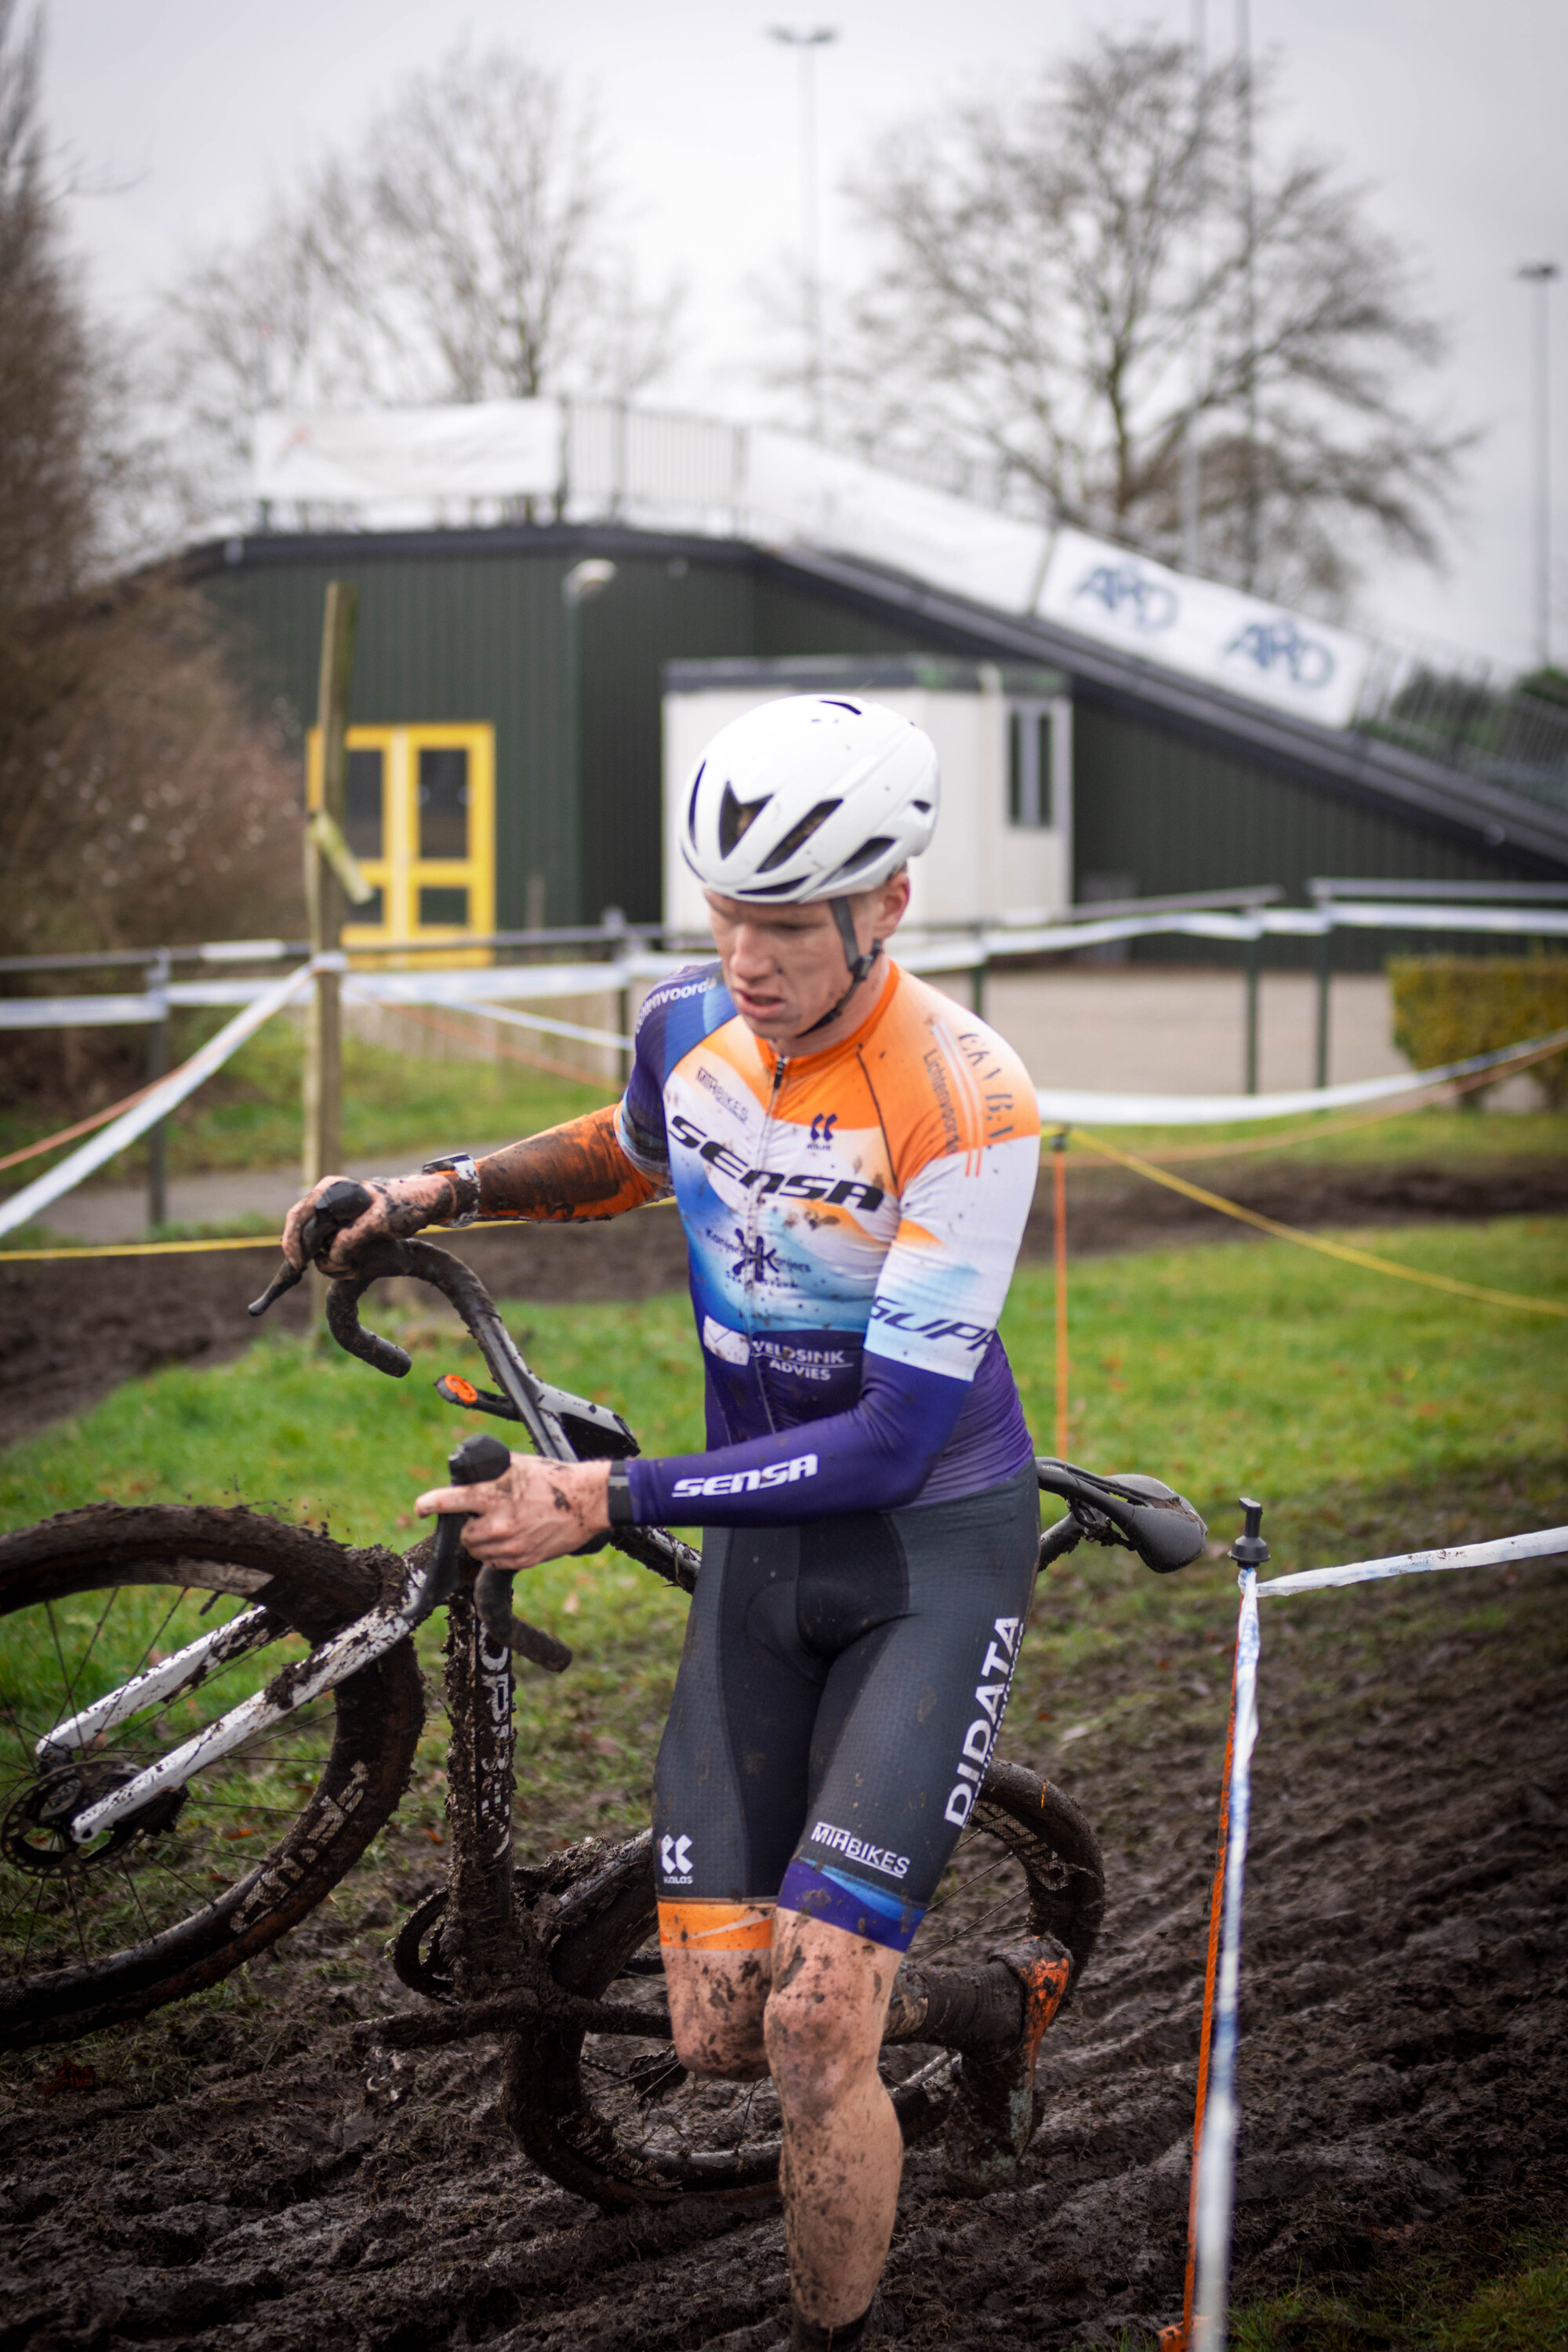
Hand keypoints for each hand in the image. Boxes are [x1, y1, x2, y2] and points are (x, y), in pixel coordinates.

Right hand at [281, 1170, 451, 1275]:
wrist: (422, 1201)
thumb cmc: (404, 1206)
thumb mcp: (381, 1222)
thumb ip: (354, 1237)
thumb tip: (333, 1256)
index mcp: (333, 1189)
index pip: (300, 1215)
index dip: (295, 1241)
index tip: (299, 1264)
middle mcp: (328, 1196)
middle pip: (300, 1226)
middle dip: (303, 1249)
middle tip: (304, 1270)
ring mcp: (333, 1208)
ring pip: (310, 1235)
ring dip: (315, 1253)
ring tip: (331, 1268)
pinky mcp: (341, 1221)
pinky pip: (323, 1238)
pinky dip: (325, 1252)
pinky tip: (337, 1265)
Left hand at [416, 1453, 612, 1569]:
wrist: (587, 1502)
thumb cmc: (553, 1479)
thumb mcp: (517, 1465)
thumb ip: (488, 1472)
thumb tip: (465, 1477)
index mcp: (494, 1495)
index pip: (450, 1501)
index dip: (429, 1504)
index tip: (420, 1507)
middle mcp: (499, 1523)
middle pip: (463, 1533)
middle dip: (467, 1524)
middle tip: (481, 1514)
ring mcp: (510, 1545)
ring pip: (476, 1549)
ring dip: (480, 1539)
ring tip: (499, 1525)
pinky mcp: (522, 1560)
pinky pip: (494, 1561)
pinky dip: (496, 1552)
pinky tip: (511, 1537)